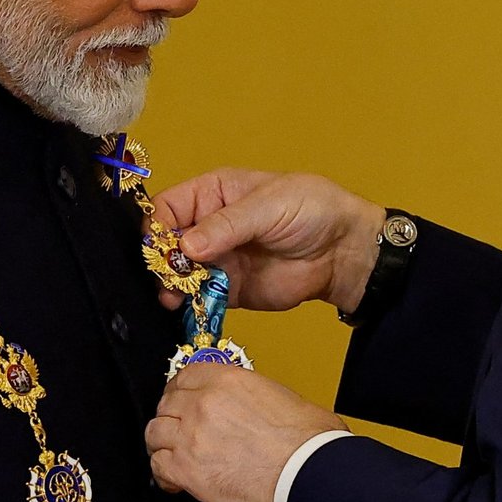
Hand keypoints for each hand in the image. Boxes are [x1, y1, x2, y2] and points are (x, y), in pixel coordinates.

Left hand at [146, 362, 345, 501]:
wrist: (305, 471)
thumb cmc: (306, 441)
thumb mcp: (282, 397)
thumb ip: (254, 397)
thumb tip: (254, 408)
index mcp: (227, 380)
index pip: (185, 375)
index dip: (179, 390)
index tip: (180, 398)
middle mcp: (203, 404)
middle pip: (166, 404)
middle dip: (170, 417)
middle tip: (176, 428)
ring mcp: (191, 436)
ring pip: (155, 433)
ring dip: (161, 443)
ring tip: (170, 453)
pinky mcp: (186, 469)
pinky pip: (158, 466)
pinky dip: (163, 474)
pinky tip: (173, 480)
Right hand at [152, 169, 385, 313]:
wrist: (344, 253)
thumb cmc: (312, 211)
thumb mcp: (270, 205)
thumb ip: (228, 224)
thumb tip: (187, 244)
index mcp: (214, 193)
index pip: (168, 206)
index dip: (157, 226)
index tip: (159, 247)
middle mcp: (208, 226)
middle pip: (167, 243)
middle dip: (160, 260)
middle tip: (166, 276)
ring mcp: (217, 260)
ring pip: (178, 273)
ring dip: (171, 285)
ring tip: (173, 296)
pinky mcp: (228, 290)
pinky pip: (199, 297)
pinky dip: (190, 304)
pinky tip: (187, 308)